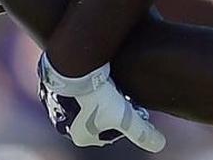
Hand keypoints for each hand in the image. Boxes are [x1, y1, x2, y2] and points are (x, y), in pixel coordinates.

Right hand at [37, 54, 165, 152]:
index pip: (110, 133)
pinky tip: (96, 73)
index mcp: (81, 136)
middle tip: (123, 94)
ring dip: (98, 95)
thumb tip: (159, 145)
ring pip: (84, 102)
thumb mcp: (126, 116)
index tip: (134, 108)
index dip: (125, 121)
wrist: (72, 67)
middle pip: (96, 117)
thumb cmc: (98, 95)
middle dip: (110, 108)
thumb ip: (142, 132)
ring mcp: (56, 105)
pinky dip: (84, 83)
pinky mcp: (53, 87)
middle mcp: (64, 124)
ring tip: (112, 82)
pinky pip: (73, 87)